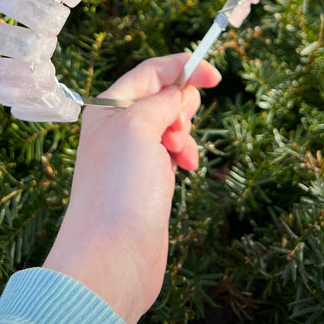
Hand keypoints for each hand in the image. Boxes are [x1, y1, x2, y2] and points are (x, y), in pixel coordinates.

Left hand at [43, 54, 220, 323]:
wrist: (113, 256)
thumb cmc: (120, 186)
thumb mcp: (138, 127)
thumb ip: (161, 100)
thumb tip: (178, 93)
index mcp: (109, 107)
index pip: (150, 72)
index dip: (182, 67)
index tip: (215, 76)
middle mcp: (118, 126)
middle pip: (161, 96)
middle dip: (181, 106)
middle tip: (178, 129)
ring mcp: (133, 154)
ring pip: (171, 125)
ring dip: (184, 133)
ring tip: (180, 155)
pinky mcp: (147, 179)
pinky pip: (172, 151)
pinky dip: (185, 153)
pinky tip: (187, 168)